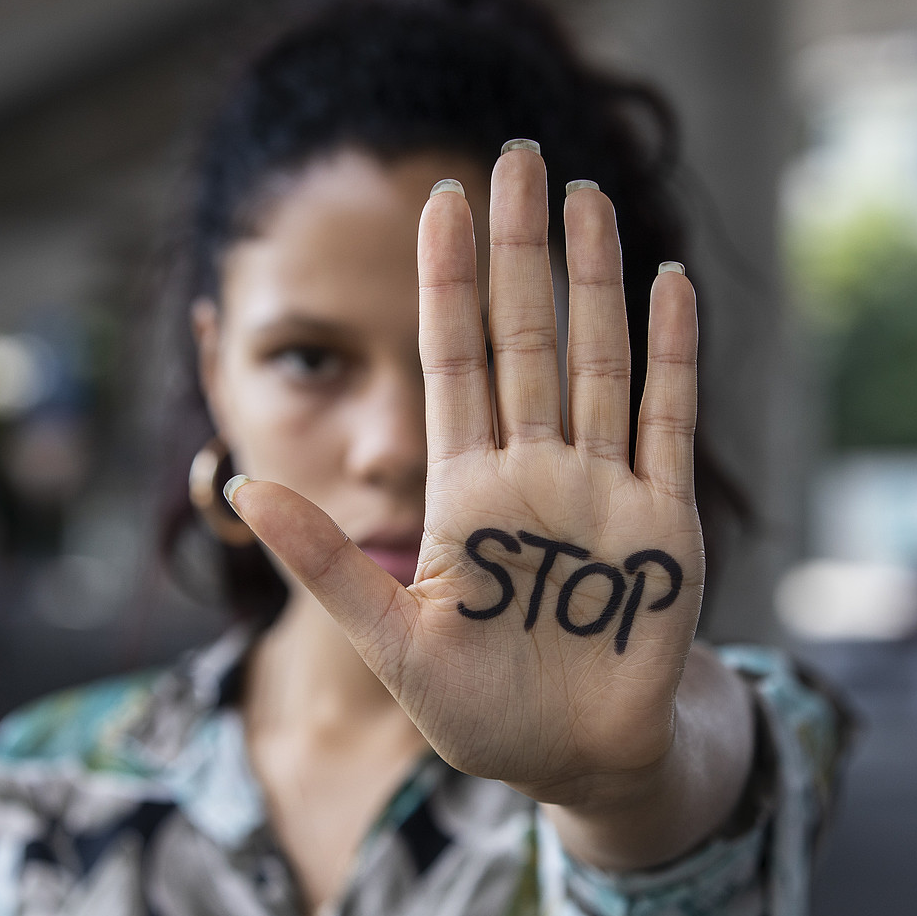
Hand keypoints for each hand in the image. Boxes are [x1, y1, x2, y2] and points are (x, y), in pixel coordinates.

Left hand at [225, 146, 704, 804]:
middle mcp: (531, 471)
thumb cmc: (476, 710)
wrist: (569, 758)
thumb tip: (242, 487)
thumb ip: (324, 564)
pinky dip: (674, 354)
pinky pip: (668, 419)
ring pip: (597, 359)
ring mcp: (599, 487)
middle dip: (520, 251)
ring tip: (585, 195)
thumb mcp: (391, 638)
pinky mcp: (662, 521)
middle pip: (525, 338)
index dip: (448, 283)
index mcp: (463, 491)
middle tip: (518, 157)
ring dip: (593, 279)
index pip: (454, 361)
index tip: (439, 201)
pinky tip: (670, 284)